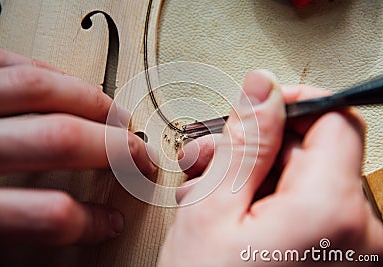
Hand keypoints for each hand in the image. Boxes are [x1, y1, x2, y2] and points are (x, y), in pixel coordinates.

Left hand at [0, 46, 155, 244]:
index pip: (46, 216)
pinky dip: (49, 72)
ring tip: (117, 118)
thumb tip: (64, 236)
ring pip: (39, 89)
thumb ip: (12, 239)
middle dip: (115, 150)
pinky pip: (5, 61)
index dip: (89, 223)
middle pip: (57, 139)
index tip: (107, 222)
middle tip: (139, 159)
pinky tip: (69, 86)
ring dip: (93, 104)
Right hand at [158, 71, 382, 265]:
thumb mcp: (213, 211)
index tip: (260, 107)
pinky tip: (229, 212)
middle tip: (211, 158)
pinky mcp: (337, 261)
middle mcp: (360, 235)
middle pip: (314, 153)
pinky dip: (267, 203)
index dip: (293, 104)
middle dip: (256, 148)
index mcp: (332, 213)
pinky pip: (307, 211)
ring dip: (252, 176)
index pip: (335, 119)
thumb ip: (246, 142)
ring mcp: (352, 252)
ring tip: (208, 190)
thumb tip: (262, 90)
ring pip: (304, 181)